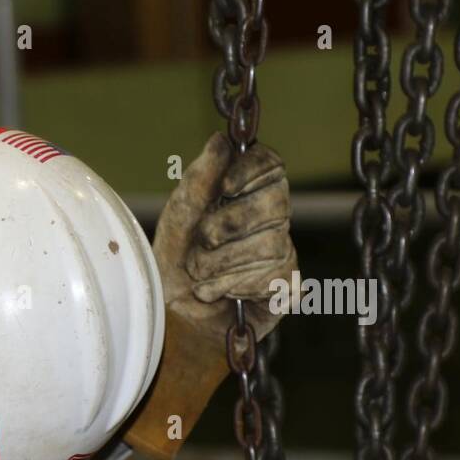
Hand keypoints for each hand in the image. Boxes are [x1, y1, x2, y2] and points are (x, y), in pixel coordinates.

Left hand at [152, 132, 296, 343]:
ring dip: (223, 264)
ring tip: (201, 277)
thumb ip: (198, 181)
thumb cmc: (173, 266)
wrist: (172, 320)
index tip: (224, 189)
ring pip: (271, 244)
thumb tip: (221, 140)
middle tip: (201, 244)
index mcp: (247, 195)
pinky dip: (236, 287)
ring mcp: (283, 253)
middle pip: (275, 204)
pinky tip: (222, 294)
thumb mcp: (177, 219)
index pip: (272, 165)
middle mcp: (271, 220)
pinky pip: (274, 277)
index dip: (251, 172)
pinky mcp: (286, 288)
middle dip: (226, 227)